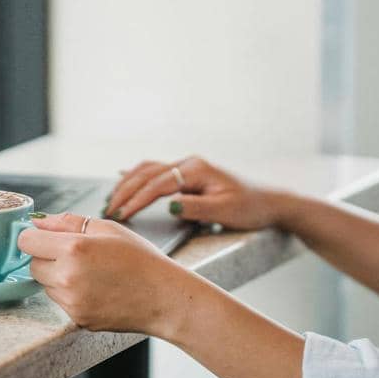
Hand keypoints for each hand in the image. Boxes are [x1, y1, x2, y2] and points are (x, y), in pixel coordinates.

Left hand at [17, 212, 195, 335]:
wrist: (164, 297)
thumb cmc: (141, 259)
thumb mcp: (108, 229)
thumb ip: (67, 222)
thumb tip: (38, 220)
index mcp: (74, 249)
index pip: (26, 241)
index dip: (36, 237)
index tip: (46, 238)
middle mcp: (67, 277)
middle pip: (33, 265)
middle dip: (47, 258)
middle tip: (77, 255)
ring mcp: (71, 302)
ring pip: (46, 285)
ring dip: (59, 277)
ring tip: (91, 273)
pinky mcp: (77, 318)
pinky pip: (61, 302)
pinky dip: (71, 294)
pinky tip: (96, 289)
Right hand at [104, 156, 276, 229]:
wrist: (271, 201)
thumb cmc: (251, 208)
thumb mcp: (225, 212)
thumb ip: (196, 208)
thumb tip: (169, 205)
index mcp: (197, 169)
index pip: (157, 184)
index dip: (136, 199)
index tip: (120, 214)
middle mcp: (190, 163)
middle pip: (147, 173)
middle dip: (124, 191)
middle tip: (107, 209)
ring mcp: (189, 166)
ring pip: (148, 169)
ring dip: (127, 183)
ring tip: (110, 199)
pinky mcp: (189, 174)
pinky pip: (156, 170)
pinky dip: (137, 176)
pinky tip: (122, 177)